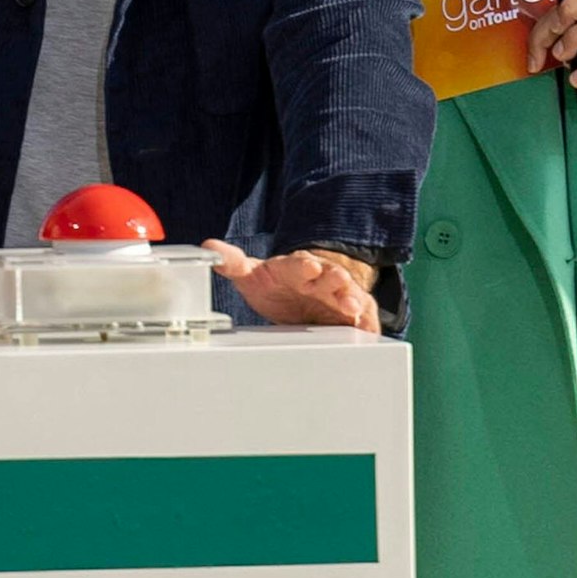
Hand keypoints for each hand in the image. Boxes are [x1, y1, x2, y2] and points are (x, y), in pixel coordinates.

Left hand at [203, 241, 380, 333]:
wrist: (301, 292)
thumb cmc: (277, 283)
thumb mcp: (253, 275)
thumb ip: (232, 262)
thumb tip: (208, 247)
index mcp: (297, 268)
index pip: (300, 264)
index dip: (304, 265)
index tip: (308, 267)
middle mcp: (321, 279)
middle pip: (331, 275)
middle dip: (335, 278)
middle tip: (339, 282)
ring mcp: (337, 296)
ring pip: (349, 295)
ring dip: (352, 299)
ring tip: (353, 307)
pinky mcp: (350, 315)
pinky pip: (363, 318)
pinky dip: (366, 323)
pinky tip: (369, 330)